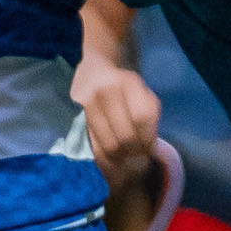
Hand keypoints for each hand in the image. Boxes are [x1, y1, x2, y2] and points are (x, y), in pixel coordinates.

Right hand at [77, 55, 161, 177]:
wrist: (93, 73)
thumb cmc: (123, 87)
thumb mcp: (141, 93)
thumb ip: (149, 117)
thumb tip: (152, 150)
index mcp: (129, 82)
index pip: (142, 118)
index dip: (148, 138)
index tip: (150, 148)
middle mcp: (107, 90)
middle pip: (126, 135)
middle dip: (135, 151)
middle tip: (138, 156)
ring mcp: (90, 103)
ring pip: (110, 144)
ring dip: (121, 157)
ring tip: (126, 157)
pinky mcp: (79, 117)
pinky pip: (95, 145)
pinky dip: (106, 157)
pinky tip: (112, 156)